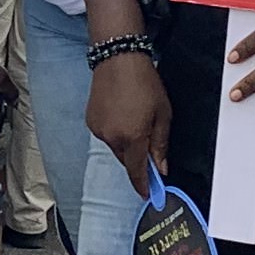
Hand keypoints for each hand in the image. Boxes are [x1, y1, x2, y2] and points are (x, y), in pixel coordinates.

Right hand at [87, 50, 172, 190]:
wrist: (118, 59)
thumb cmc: (144, 82)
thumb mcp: (163, 114)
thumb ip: (160, 144)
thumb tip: (160, 167)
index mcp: (132, 137)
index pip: (137, 171)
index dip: (143, 185)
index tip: (149, 195)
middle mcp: (112, 137)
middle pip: (127, 160)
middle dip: (138, 159)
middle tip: (150, 150)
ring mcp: (99, 130)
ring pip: (116, 148)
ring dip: (127, 143)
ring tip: (136, 121)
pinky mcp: (91, 121)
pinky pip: (106, 135)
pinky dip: (116, 132)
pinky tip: (124, 116)